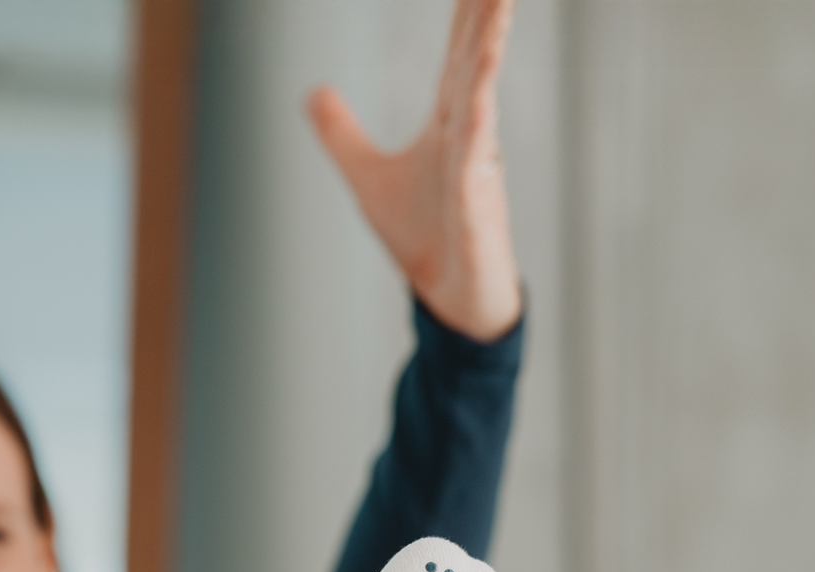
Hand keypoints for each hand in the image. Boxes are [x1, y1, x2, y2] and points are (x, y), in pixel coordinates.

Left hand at [306, 0, 520, 341]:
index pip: (458, 56)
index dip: (466, 13)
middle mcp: (469, 137)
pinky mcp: (477, 206)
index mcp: (449, 125)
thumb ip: (342, 135)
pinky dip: (477, 127)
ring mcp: (476, 169)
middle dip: (487, 15)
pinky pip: (476, 161)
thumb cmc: (422, 237)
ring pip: (483, 98)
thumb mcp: (367, 178)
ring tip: (500, 7)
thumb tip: (313, 91)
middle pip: (475, 61)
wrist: (449, 300)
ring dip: (490, 51)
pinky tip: (480, 96)